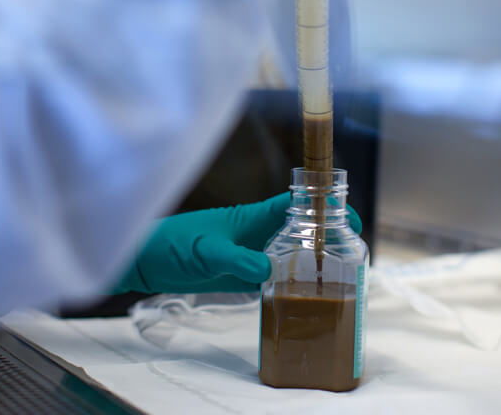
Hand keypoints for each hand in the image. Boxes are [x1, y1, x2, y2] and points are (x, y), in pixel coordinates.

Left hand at [113, 192, 361, 293]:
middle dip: (326, 235)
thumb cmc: (174, 245)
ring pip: (289, 252)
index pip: (295, 205)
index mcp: (252, 218)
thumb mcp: (206, 251)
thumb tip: (270, 271)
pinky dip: (290, 280)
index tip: (348, 215)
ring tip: (338, 277)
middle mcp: (257, 233)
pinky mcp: (241, 273)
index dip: (322, 205)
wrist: (147, 260)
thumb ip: (236, 260)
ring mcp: (250, 253)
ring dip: (311, 258)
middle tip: (353, 253)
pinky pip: (274, 274)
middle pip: (300, 229)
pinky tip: (302, 294)